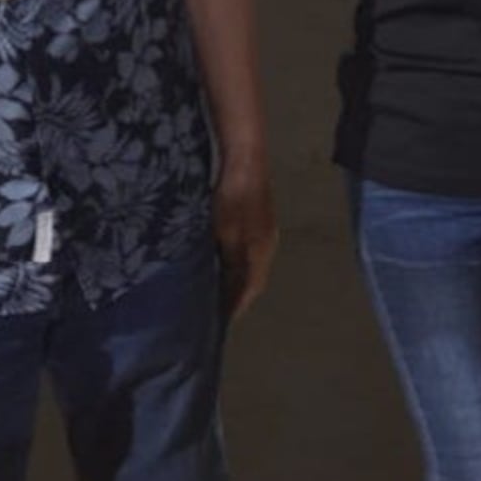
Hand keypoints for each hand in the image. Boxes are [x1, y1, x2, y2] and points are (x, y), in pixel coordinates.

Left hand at [212, 166, 278, 322]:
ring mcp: (262, 229)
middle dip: (236, 294)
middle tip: (214, 309)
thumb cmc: (234, 197)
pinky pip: (244, 249)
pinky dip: (232, 261)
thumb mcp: (228, 234)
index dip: (237, 306)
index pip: (252, 288)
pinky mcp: (254, 217)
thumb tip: (229, 289)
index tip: (220, 323)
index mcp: (262, 251)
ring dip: (234, 277)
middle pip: (252, 277)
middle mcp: (266, 243)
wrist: (244, 158)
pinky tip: (218, 260)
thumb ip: (230, 262)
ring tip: (214, 288)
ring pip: (248, 262)